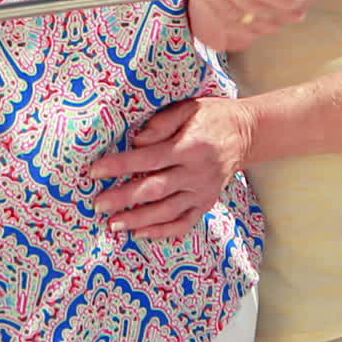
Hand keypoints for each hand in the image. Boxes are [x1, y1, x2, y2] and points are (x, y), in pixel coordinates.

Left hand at [90, 96, 251, 237]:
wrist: (246, 134)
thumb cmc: (213, 116)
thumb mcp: (190, 107)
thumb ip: (163, 123)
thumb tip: (137, 140)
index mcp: (190, 146)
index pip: (149, 158)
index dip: (120, 166)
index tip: (95, 171)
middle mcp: (197, 173)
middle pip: (154, 189)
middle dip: (123, 198)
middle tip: (98, 204)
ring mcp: (203, 192)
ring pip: (166, 211)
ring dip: (138, 220)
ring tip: (113, 224)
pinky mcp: (207, 203)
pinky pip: (184, 222)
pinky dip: (163, 231)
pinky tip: (142, 233)